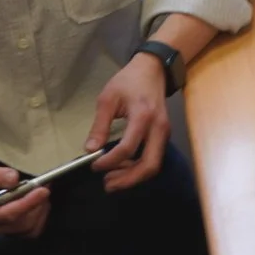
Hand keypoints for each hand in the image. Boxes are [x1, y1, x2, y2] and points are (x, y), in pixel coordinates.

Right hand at [0, 158, 49, 237]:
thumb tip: (15, 178)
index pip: (9, 214)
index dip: (28, 203)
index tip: (42, 190)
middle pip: (21, 225)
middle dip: (36, 207)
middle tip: (44, 188)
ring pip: (27, 231)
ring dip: (39, 214)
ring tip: (41, 195)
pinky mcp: (4, 230)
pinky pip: (27, 231)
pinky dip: (37, 218)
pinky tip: (37, 203)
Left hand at [86, 52, 169, 191]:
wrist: (153, 69)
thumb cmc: (128, 81)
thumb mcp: (108, 99)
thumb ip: (99, 126)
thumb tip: (90, 150)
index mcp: (143, 116)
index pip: (127, 148)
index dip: (110, 161)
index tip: (94, 166)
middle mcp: (158, 128)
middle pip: (149, 165)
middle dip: (128, 179)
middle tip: (107, 184)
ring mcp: (164, 133)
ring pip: (154, 165)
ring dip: (134, 177)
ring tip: (112, 180)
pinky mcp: (163, 135)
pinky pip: (154, 158)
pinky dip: (139, 168)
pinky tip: (123, 168)